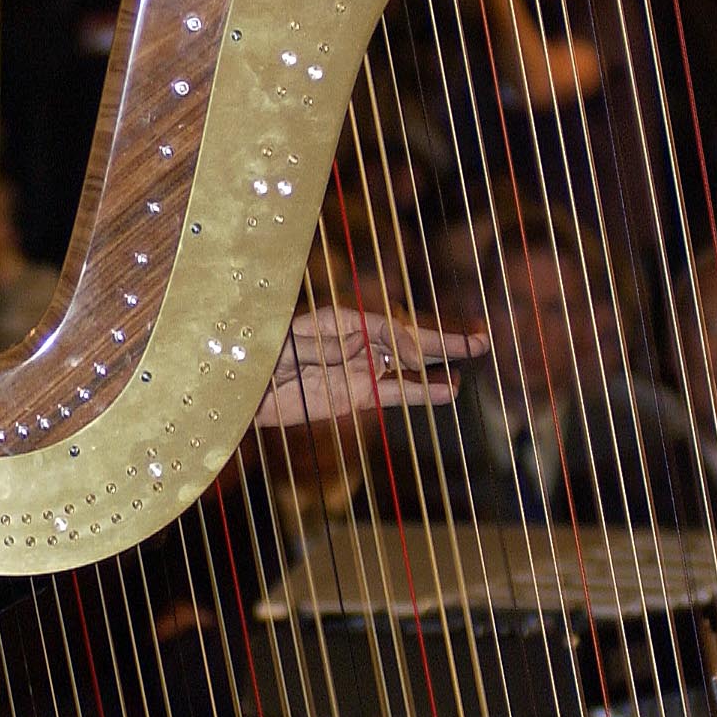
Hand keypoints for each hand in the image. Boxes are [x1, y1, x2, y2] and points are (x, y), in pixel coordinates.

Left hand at [251, 305, 481, 429]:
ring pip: (406, 366)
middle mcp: (354, 341)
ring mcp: (358, 369)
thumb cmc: (253, 357)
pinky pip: (393, 392)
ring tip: (470, 365)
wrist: (236, 392)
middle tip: (480, 341)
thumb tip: (360, 343)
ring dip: (438, 367)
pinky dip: (419, 392)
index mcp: (336, 321)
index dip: (407, 340)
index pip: (383, 328)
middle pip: (405, 340)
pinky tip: (446, 391)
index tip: (424, 354)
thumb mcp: (280, 348)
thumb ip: (319, 346)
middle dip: (442, 342)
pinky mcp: (355, 395)